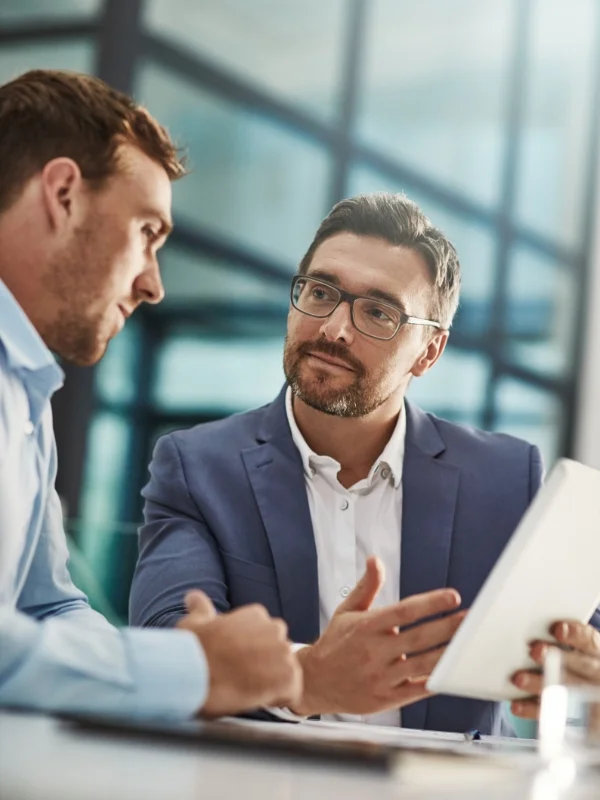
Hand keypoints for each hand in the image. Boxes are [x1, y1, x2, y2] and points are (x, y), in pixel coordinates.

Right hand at [177, 591, 302, 716]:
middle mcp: (275, 628)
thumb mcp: (193, 622)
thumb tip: (193, 596)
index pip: (267, 634)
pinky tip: (258, 699)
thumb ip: (201, 608)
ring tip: (247, 690)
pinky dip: (279, 699)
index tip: (237, 662)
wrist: (194, 673)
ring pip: (286, 671)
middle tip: (243, 678)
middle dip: (267, 666)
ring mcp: (283, 651)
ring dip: (272, 683)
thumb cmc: (192, 649)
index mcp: (257, 614)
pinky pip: (292, 692)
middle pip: (279, 652)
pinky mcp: (288, 676)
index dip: (253, 653)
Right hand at [290, 556, 464, 715]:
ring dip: (448, 653)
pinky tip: (453, 671)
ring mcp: (381, 676)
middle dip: (449, 628)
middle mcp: (375, 651)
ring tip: (469, 644)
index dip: (430, 603)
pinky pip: (417, 689)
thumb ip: (367, 586)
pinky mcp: (386, 698)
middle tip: (471, 620)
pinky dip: (436, 681)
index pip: (404, 611)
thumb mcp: (347, 611)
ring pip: (423, 664)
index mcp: (367, 626)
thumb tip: (376, 560)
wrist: (314, 681)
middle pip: (420, 638)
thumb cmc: (335, 643)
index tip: (453, 597)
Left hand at [511, 621, 599, 718]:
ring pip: (566, 691)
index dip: (575, 635)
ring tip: (519, 679)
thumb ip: (555, 642)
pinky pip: (554, 717)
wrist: (588, 696)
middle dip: (556, 658)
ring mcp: (587, 698)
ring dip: (541, 684)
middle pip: (579, 666)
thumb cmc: (571, 662)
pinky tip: (517, 705)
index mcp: (596, 653)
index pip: (589, 642)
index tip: (557, 629)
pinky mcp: (574, 719)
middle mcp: (596, 674)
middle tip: (535, 651)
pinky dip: (534, 710)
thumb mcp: (574, 649)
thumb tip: (528, 633)